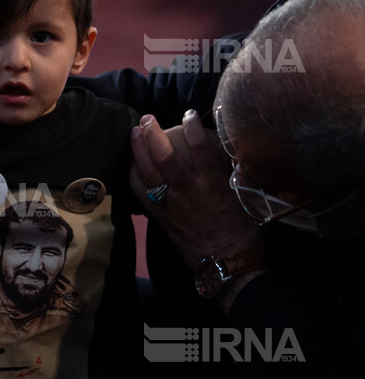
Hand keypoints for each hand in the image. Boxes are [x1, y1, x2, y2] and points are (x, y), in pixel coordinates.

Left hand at [130, 111, 262, 269]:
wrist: (229, 265)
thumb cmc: (245, 233)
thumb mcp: (248, 199)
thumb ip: (239, 176)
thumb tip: (238, 155)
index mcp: (214, 185)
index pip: (200, 148)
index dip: (191, 127)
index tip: (188, 113)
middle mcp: (190, 191)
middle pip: (164, 156)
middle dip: (152, 134)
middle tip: (147, 118)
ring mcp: (173, 204)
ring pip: (148, 172)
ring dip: (138, 150)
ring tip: (134, 133)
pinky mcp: (161, 217)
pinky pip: (141, 193)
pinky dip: (134, 177)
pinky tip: (131, 165)